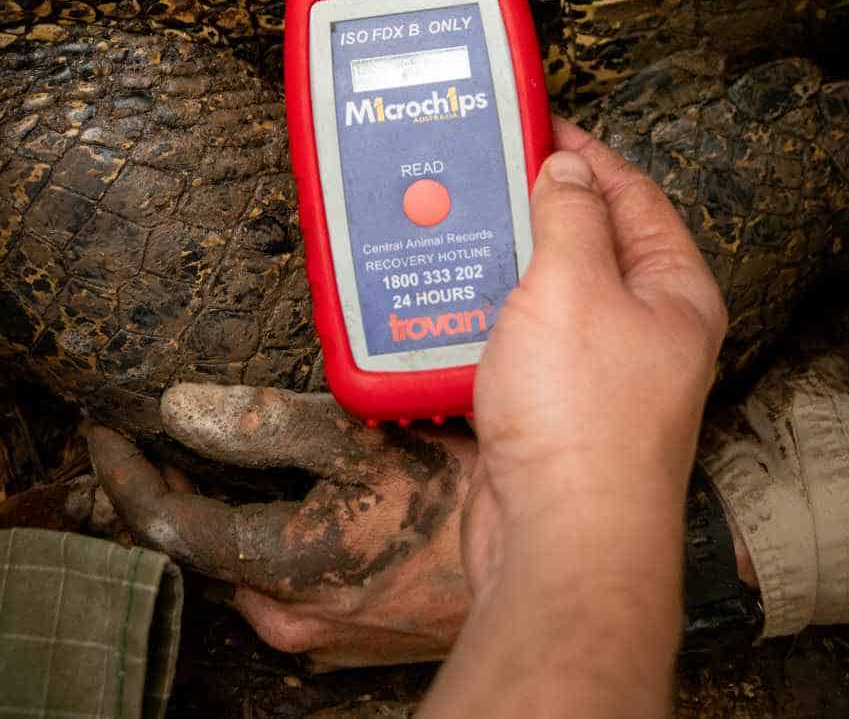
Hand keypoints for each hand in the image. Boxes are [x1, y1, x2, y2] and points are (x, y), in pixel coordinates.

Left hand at [87, 388, 473, 667]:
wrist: (550, 559)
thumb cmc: (457, 502)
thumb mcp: (356, 443)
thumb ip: (264, 426)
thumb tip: (182, 410)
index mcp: (281, 572)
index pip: (169, 527)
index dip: (127, 475)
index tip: (104, 434)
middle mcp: (293, 617)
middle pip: (203, 553)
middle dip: (173, 496)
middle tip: (154, 444)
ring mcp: (326, 630)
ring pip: (247, 567)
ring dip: (225, 515)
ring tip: (215, 463)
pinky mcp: (357, 627)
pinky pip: (290, 578)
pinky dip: (271, 535)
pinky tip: (293, 499)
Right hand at [419, 118, 726, 716]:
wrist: (555, 536)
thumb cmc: (580, 411)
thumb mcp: (574, 284)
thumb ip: (571, 215)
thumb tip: (567, 167)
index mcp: (672, 291)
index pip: (633, 196)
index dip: (584, 153)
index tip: (534, 122)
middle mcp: (642, 328)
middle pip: (586, 242)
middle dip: (533, 205)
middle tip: (478, 170)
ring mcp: (594, 370)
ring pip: (541, 293)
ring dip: (497, 261)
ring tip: (446, 221)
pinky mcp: (548, 405)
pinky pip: (510, 341)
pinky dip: (477, 316)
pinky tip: (437, 295)